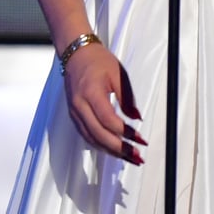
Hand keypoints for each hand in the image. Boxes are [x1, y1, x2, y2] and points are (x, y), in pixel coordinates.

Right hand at [63, 43, 146, 163]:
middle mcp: (79, 107)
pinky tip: (114, 148)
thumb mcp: (118, 74)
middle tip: (136, 156)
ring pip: (91, 139)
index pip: (108, 120)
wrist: (76, 55)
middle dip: (119, 149)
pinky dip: (101, 144)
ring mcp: (74, 113)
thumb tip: (137, 118)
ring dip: (110, 151)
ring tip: (128, 157)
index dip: (124, 133)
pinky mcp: (74, 116)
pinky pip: (87, 135)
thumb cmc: (99, 61)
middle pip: (99, 135)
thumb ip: (127, 98)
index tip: (140, 139)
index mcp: (91, 93)